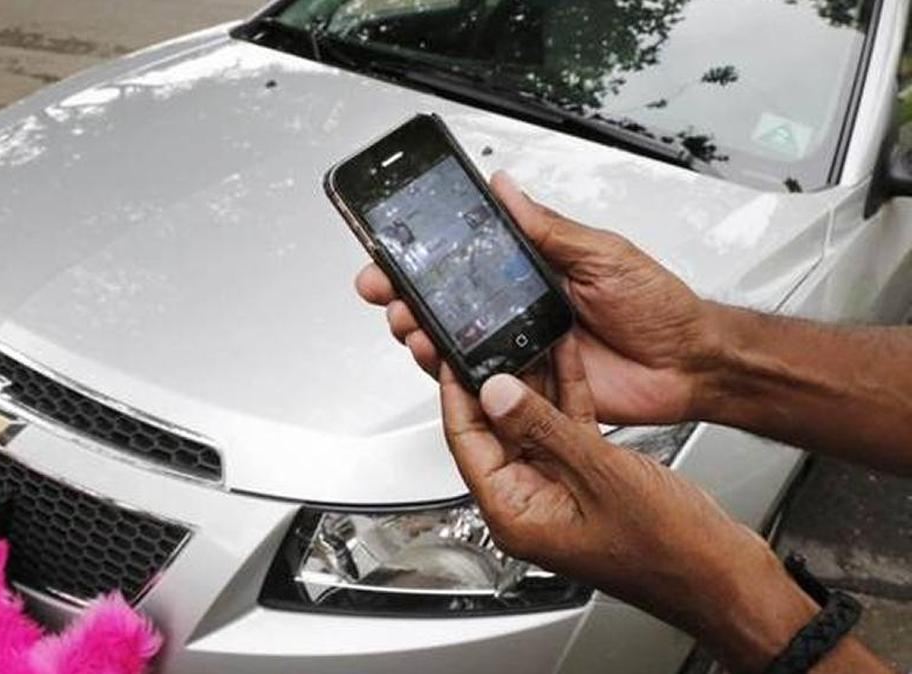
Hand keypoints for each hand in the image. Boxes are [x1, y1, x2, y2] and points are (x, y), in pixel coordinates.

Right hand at [356, 170, 719, 424]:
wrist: (689, 365)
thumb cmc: (659, 307)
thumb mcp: (604, 254)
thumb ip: (549, 228)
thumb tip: (507, 190)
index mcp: (535, 269)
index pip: (468, 256)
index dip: (428, 252)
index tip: (395, 246)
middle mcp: (521, 308)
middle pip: (448, 301)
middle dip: (407, 294)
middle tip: (386, 289)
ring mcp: (520, 348)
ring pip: (455, 342)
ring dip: (423, 332)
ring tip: (411, 325)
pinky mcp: (527, 387)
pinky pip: (482, 382)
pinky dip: (454, 376)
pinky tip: (441, 363)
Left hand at [446, 338, 817, 672]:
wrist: (726, 575)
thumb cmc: (670, 551)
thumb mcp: (600, 475)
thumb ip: (544, 429)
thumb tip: (496, 392)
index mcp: (516, 515)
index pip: (466, 442)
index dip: (457, 393)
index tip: (451, 353)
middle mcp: (531, 502)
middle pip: (495, 429)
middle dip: (494, 380)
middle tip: (486, 334)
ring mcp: (560, 489)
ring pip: (532, 424)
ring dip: (533, 380)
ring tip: (523, 333)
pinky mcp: (590, 478)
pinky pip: (566, 428)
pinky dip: (566, 395)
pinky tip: (564, 356)